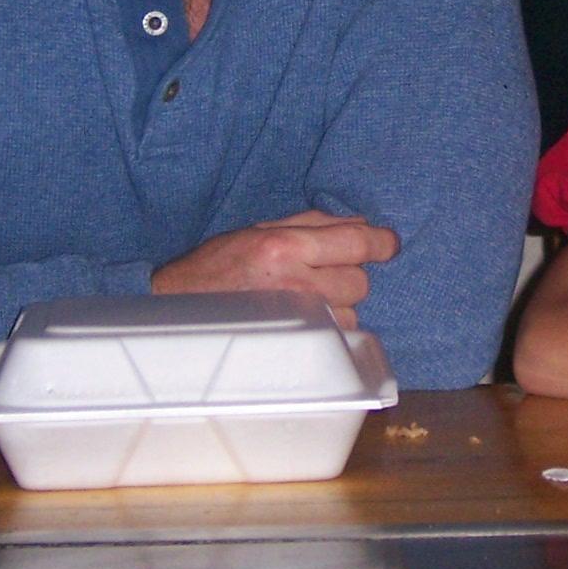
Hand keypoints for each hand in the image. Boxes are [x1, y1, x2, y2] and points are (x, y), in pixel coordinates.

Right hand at [150, 211, 397, 327]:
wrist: (179, 309)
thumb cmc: (218, 266)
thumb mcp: (261, 230)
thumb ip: (314, 223)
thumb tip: (362, 222)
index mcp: (285, 247)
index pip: (355, 244)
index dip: (381, 243)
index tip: (389, 244)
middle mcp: (295, 284)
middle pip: (359, 280)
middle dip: (348, 274)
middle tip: (321, 272)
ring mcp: (296, 320)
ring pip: (352, 312)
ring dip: (339, 304)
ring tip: (306, 298)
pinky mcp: (296, 345)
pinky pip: (336, 334)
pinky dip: (330, 326)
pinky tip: (305, 318)